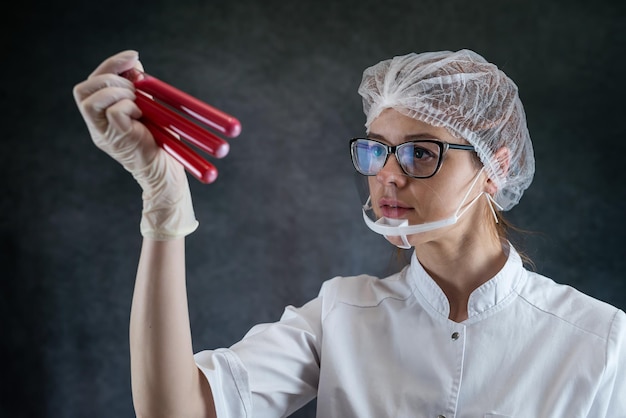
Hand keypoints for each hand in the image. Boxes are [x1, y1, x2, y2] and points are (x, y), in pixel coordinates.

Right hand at [73, 50, 197, 238]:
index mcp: (102, 117)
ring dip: (119, 91)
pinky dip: (129, 106)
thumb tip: (134, 64)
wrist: (167, 174)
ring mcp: (103, 133)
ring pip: (90, 98)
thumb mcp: (148, 108)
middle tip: (137, 88)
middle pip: (83, 89)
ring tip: (139, 103)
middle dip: (112, 78)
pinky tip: (141, 115)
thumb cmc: (160, 143)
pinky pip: (114, 112)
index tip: (134, 57)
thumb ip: (138, 88)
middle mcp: (96, 126)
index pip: (91, 83)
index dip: (110, 65)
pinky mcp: (116, 139)